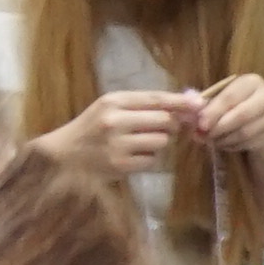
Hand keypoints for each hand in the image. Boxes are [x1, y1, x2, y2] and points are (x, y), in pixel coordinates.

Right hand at [36, 89, 186, 178]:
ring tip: (139, 143)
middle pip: (165, 120)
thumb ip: (144, 104)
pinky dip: (149, 159)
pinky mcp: (120, 165)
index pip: (156, 98)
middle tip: (161, 129)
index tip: (199, 104)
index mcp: (113, 101)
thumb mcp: (111, 108)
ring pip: (162, 141)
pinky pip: (153, 160)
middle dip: (170, 125)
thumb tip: (189, 102)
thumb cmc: (92, 129)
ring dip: (158, 143)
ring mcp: (117, 144)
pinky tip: (132, 156)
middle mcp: (115, 120)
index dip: (181, 102)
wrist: (64, 156)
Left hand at [184, 72, 263, 158]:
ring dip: (224, 139)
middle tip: (203, 136)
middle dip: (218, 127)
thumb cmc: (239, 105)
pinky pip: (248, 143)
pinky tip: (224, 143)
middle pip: (240, 115)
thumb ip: (209, 105)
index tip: (200, 124)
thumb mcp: (225, 98)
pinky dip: (232, 146)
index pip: (230, 97)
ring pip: (244, 132)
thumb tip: (191, 118)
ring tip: (211, 140)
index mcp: (251, 82)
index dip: (213, 112)